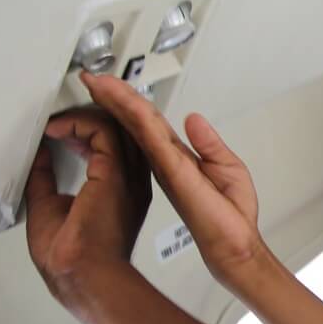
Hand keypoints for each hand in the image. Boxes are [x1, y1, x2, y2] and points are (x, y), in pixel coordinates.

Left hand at [25, 105, 151, 307]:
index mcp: (121, 191)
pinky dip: (77, 122)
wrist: (84, 280)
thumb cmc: (75, 261)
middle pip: (123, 129)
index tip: (59, 128)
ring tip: (56, 118)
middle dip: (91, 113)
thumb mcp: (49, 207)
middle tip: (59, 114)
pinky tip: (55, 129)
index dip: (88, 129)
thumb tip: (36, 156)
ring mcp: (127, 177)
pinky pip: (103, 130)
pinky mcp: (113, 174)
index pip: (116, 146)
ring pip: (118, 123)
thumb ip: (45, 179)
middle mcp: (131, 181)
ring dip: (85, 112)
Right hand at [80, 74, 269, 286]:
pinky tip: (122, 101)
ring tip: (95, 83)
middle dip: (111, 97)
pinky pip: (152, 136)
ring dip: (116, 101)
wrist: (233, 245)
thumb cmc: (230, 216)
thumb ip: (208, 143)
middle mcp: (165, 159)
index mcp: (175, 157)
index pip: (147, 122)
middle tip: (89, 78)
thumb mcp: (226, 168)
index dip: (128, 101)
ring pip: (137, 124)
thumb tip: (193, 119)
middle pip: (134, 120)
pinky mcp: (173, 170)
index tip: (109, 84)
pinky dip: (136, 116)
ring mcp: (166, 164)